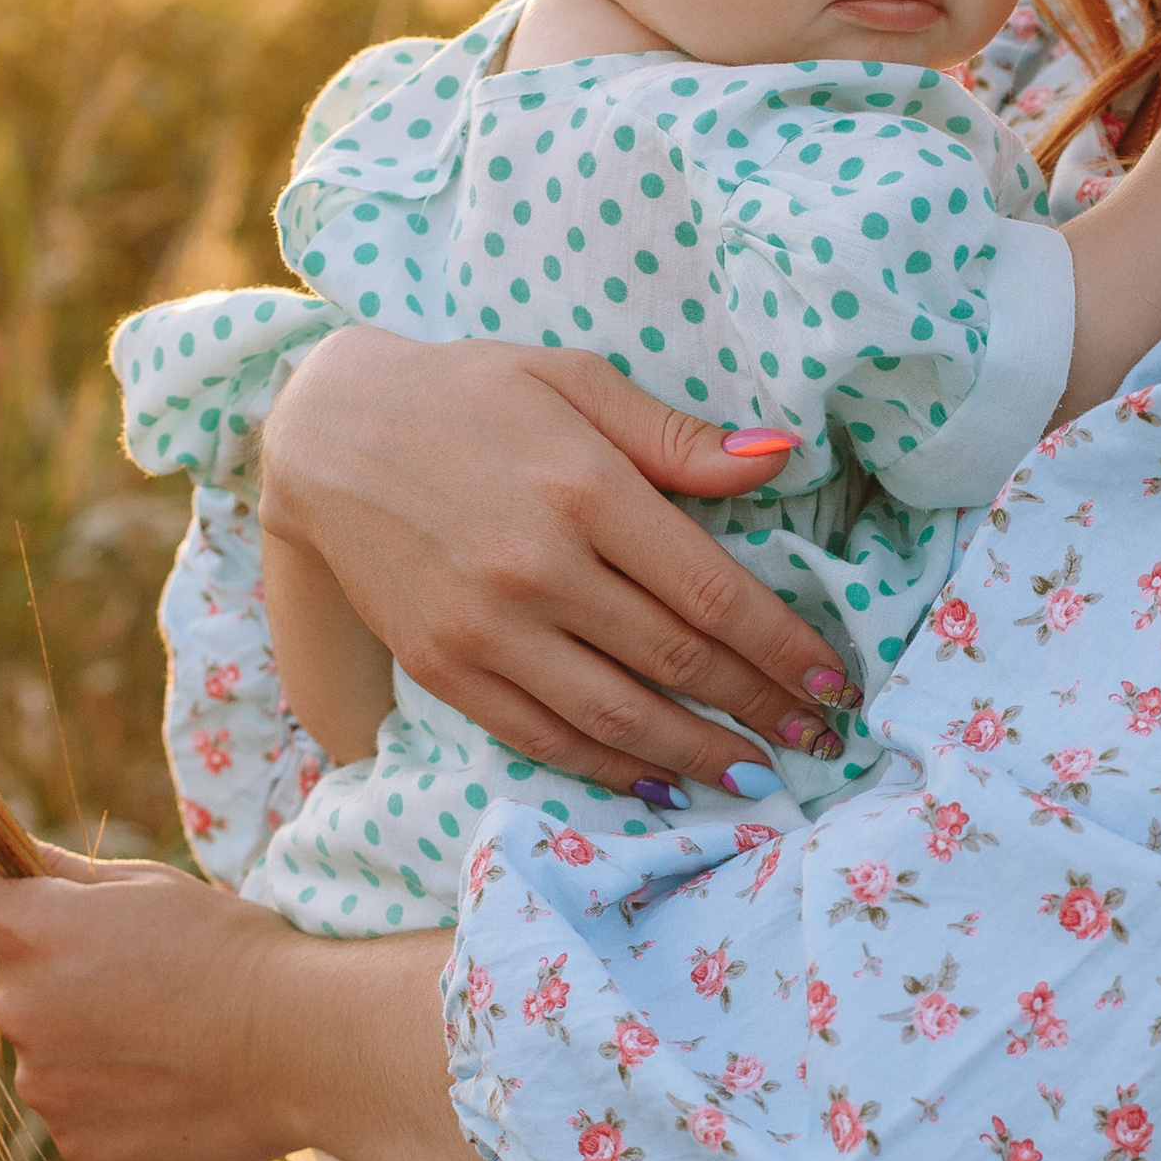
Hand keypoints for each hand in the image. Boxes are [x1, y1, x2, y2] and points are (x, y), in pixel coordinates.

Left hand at [0, 846, 306, 1160]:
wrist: (302, 1047)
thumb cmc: (234, 950)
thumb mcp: (152, 885)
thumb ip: (65, 874)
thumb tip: (14, 858)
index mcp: (33, 931)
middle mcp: (20, 1007)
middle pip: (2, 979)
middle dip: (49, 972)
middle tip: (135, 976)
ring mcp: (43, 1084)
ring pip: (41, 1048)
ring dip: (81, 1039)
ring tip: (165, 1034)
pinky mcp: (76, 1142)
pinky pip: (73, 1107)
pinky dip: (109, 1096)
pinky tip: (170, 1080)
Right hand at [258, 329, 858, 790]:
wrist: (327, 431)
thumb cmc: (468, 394)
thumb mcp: (573, 380)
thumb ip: (676, 437)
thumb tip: (780, 456)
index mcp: (583, 489)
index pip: (712, 593)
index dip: (784, 647)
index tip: (833, 681)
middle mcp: (537, 568)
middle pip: (677, 662)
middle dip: (761, 708)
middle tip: (818, 739)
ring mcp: (485, 628)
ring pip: (617, 716)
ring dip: (700, 756)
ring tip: (758, 776)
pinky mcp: (443, 667)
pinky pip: (544, 737)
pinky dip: (611, 769)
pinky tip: (660, 780)